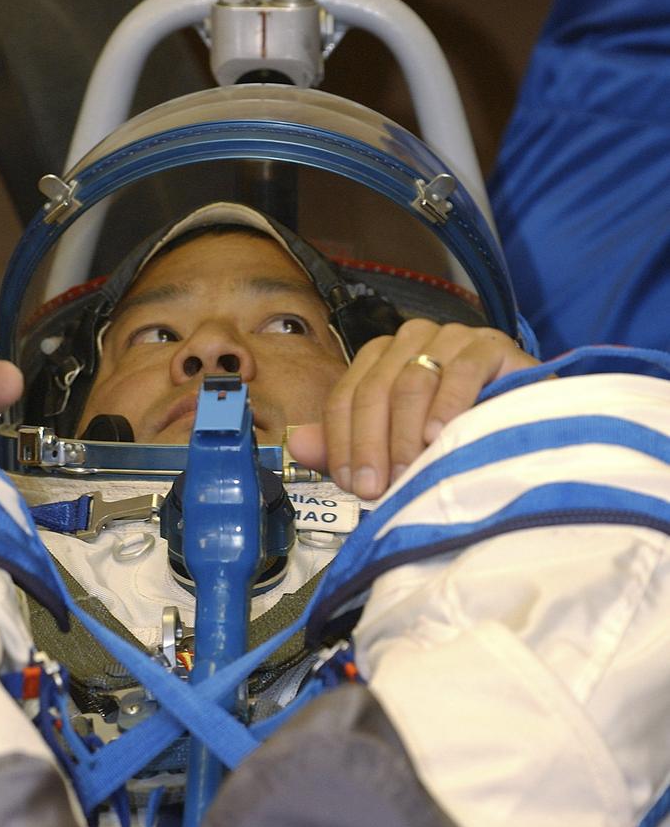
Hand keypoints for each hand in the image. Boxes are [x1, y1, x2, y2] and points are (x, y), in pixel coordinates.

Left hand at [287, 318, 537, 498]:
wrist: (528, 425)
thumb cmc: (456, 437)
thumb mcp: (396, 447)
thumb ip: (346, 446)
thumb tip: (297, 445)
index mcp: (380, 359)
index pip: (346, 396)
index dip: (343, 442)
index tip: (353, 485)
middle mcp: (411, 341)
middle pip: (375, 390)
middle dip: (371, 444)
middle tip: (377, 489)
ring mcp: (452, 338)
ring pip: (412, 381)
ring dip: (406, 434)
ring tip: (410, 473)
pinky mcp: (491, 345)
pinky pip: (461, 370)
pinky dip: (447, 406)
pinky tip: (441, 437)